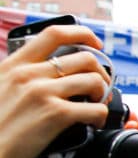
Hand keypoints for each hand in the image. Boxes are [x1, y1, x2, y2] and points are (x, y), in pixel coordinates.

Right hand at [0, 25, 110, 157]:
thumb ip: (21, 78)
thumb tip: (52, 72)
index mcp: (14, 65)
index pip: (54, 34)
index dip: (82, 34)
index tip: (95, 44)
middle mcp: (29, 74)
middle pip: (84, 58)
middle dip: (101, 72)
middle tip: (100, 88)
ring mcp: (42, 92)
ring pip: (94, 80)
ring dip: (103, 94)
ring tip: (96, 105)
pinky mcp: (55, 114)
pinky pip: (95, 108)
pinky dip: (101, 116)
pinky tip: (93, 123)